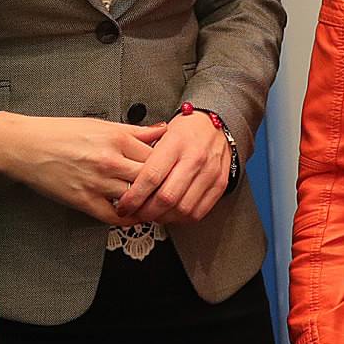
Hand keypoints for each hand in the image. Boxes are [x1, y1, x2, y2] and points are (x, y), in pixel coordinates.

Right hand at [0, 113, 166, 224]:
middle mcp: (111, 161)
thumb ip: (134, 131)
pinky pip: (116, 216)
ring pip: (137, 199)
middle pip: (151, 179)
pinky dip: (129, 219)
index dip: (170, 165)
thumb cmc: (61, 133)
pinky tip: (135, 216)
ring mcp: (98, 183)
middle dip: (164, 187)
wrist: (27, 146)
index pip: (157, 156)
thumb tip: (162, 131)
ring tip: (159, 206)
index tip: (177, 170)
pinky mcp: (85, 201)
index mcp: (117, 138)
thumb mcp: (101, 124)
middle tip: (175, 192)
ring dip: (149, 204)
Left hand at [115, 111, 230, 223]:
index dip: (134, 197)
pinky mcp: (220, 185)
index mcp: (176, 143)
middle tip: (134, 214)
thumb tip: (125, 185)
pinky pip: (198, 212)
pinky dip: (180, 218)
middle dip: (146, 212)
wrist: (215, 125)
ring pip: (182, 209)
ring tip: (151, 214)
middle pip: (167, 197)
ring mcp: (210, 173)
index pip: (151, 176)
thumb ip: (144, 157)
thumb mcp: (161, 133)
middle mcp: (195, 159)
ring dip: (163, 218)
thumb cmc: (185, 129)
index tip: (123, 206)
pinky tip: (170, 214)